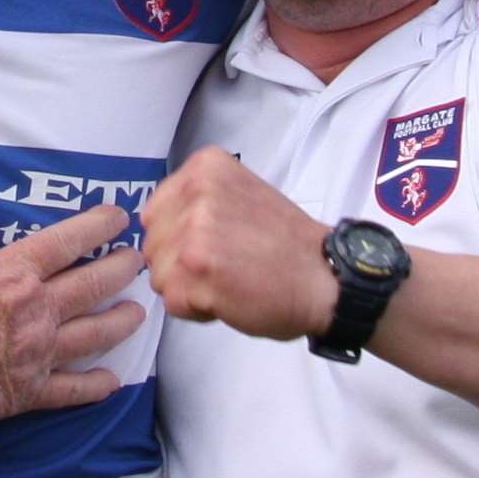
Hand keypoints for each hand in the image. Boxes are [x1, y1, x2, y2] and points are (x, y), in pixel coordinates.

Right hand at [0, 149, 144, 469]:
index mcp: (10, 274)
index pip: (66, 242)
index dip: (97, 226)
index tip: (119, 216)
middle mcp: (35, 312)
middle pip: (91, 286)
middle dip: (120, 269)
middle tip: (138, 259)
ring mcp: (37, 355)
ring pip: (94, 336)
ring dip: (120, 323)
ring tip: (138, 312)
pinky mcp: (30, 393)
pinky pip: (73, 390)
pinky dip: (95, 386)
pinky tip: (111, 381)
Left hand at [141, 147, 334, 339]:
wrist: (327, 279)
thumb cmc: (285, 245)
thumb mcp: (238, 194)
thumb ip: (194, 200)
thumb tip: (151, 222)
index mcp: (205, 167)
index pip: (154, 212)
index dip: (178, 238)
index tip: (215, 243)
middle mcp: (197, 192)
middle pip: (152, 244)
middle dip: (180, 264)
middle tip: (225, 265)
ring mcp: (195, 231)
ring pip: (158, 275)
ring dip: (188, 288)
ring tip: (228, 280)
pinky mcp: (197, 272)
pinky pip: (172, 302)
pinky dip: (197, 310)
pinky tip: (229, 297)